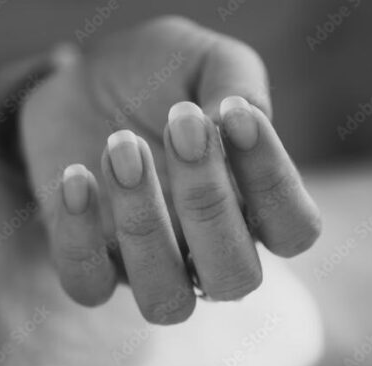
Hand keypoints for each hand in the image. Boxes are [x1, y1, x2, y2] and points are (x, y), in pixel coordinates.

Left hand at [21, 16, 320, 323]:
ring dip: (145, 228)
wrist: (84, 80)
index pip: (294, 230)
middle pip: (237, 279)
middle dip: (209, 203)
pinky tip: (76, 174)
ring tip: (122, 146)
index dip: (274, 181)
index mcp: (253, 207)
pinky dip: (79, 237)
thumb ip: (236, 81)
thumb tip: (235, 122)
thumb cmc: (159, 75)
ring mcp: (149, 264)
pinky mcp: (90, 262)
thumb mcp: (204, 58)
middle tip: (181, 125)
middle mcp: (207, 249)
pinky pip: (88, 286)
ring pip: (166, 301)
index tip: (236, 112)